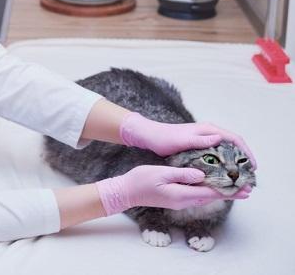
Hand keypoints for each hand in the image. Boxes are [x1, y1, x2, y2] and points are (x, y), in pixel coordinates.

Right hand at [95, 165, 251, 214]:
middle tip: (247, 189)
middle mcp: (184, 200)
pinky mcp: (176, 199)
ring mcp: (179, 201)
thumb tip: (201, 175)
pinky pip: (197, 195)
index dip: (228, 190)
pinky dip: (208, 191)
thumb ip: (182, 174)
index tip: (244, 188)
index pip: (210, 192)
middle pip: (211, 197)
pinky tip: (212, 186)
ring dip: (220, 192)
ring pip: (205, 196)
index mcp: (182, 194)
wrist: (126, 192)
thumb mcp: (161, 173)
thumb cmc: (141, 180)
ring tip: (234, 187)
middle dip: (229, 192)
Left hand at [119, 112, 256, 169]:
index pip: (235, 139)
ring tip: (240, 179)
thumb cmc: (164, 138)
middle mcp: (209, 133)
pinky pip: (217, 156)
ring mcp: (204, 140)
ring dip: (234, 164)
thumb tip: (219, 138)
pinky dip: (223, 165)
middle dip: (243, 160)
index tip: (252, 167)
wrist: (149, 136)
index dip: (246, 152)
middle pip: (234, 146)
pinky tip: (224, 177)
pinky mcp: (199, 147)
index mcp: (208, 129)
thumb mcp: (182, 140)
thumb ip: (199, 140)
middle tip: (249, 177)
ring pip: (226, 152)